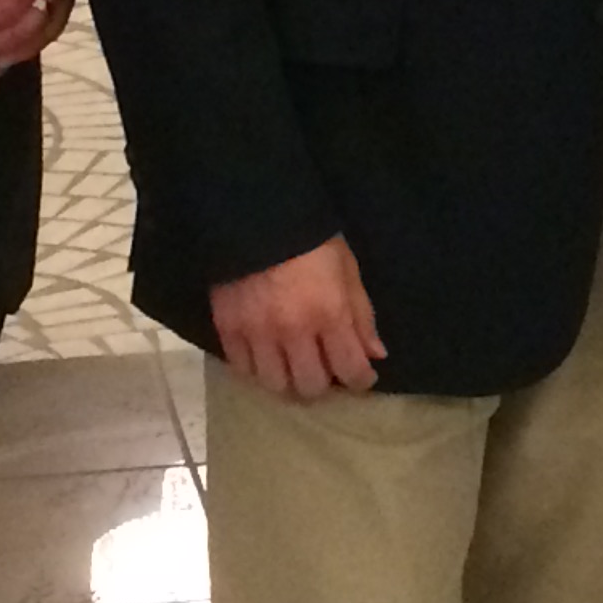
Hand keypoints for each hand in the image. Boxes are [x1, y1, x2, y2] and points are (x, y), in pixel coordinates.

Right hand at [211, 238, 385, 397]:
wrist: (256, 216)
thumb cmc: (312, 240)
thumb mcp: (347, 269)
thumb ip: (361, 314)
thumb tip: (375, 354)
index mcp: (329, 313)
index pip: (350, 369)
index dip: (361, 380)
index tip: (362, 377)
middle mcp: (293, 331)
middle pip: (309, 386)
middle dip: (323, 384)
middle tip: (324, 369)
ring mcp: (256, 333)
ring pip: (274, 384)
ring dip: (288, 380)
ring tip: (292, 366)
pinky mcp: (227, 329)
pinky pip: (242, 369)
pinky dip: (256, 369)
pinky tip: (265, 356)